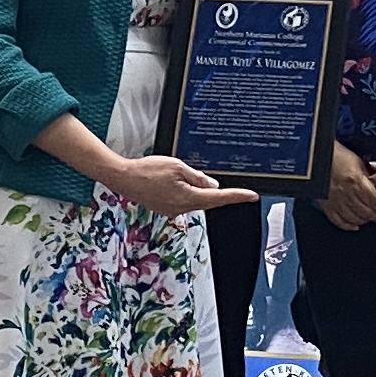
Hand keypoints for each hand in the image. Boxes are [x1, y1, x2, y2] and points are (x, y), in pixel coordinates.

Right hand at [103, 152, 252, 218]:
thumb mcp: (177, 167)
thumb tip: (212, 185)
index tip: (252, 196)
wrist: (123, 178)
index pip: (219, 197)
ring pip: (196, 201)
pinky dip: (190, 194)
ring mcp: (172, 210)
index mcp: (188, 197)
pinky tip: (184, 184)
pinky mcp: (165, 207)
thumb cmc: (147, 170)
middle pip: (209, 202)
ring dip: (203, 193)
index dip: (237, 196)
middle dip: (223, 196)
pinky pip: (184, 201)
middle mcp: (182, 208)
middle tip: (239, 191)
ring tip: (196, 179)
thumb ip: (198, 177)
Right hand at [317, 145, 375, 231]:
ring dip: (364, 221)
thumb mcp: (359, 162)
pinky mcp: (327, 205)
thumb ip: (370, 176)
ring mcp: (336, 201)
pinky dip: (347, 225)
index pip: (375, 202)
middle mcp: (347, 193)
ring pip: (354, 218)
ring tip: (369, 218)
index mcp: (357, 181)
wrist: (316, 155)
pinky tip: (354, 225)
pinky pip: (338, 220)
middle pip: (366, 212)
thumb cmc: (337, 155)